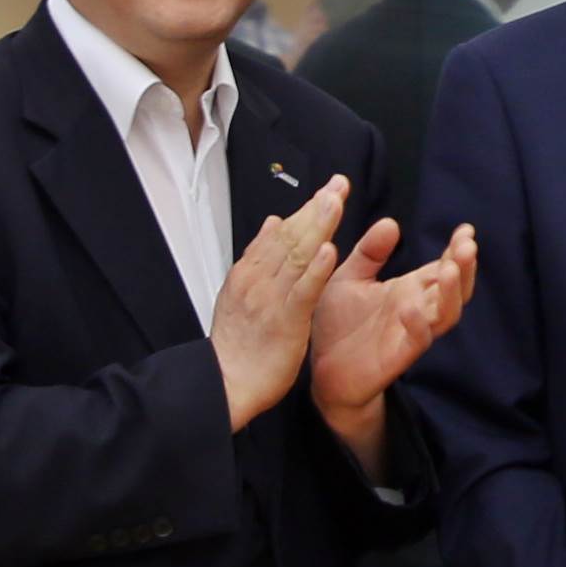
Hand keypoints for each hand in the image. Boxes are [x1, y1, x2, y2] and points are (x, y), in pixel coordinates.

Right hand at [210, 173, 344, 433]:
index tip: (329, 189)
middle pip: (290, 236)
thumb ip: (259, 259)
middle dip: (316, 207)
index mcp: (249, 272)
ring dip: (318, 226)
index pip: (280, 232)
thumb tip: (273, 223)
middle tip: (339, 184)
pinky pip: (302, 291)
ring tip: (336, 201)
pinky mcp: (285, 320)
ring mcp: (271, 298)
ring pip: (296, 255)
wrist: (226, 382)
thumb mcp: (241, 292)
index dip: (306, 208)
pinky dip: (315, 269)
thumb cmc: (238, 343)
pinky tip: (330, 250)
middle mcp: (258, 279)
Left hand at [307, 213, 479, 429]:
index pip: (444, 266)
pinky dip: (419, 325)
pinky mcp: (398, 356)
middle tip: (467, 245)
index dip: (457, 249)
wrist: (322, 370)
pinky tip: (411, 308)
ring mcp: (411, 333)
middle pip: (455, 287)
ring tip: (450, 268)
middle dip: (464, 266)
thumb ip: (370, 252)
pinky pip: (418, 341)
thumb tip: (391, 222)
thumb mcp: (349, 277)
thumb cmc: (338, 323)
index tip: (466, 229)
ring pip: (447, 313)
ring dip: (452, 291)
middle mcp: (418, 309)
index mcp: (410, 289)